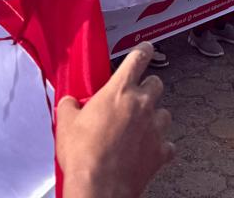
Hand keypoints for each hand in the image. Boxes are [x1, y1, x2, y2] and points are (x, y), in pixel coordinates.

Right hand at [56, 43, 173, 197]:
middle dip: (147, 88)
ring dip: (153, 117)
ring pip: (164, 112)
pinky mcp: (161, 150)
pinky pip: (167, 143)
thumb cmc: (84, 157)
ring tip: (137, 128)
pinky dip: (159, 146)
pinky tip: (146, 150)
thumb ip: (71, 105)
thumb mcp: (67, 124)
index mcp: (120, 90)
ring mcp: (155, 127)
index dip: (144, 51)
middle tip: (135, 98)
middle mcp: (142, 104)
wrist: (98, 188)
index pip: (138, 58)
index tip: (146, 49)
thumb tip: (70, 103)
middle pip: (156, 83)